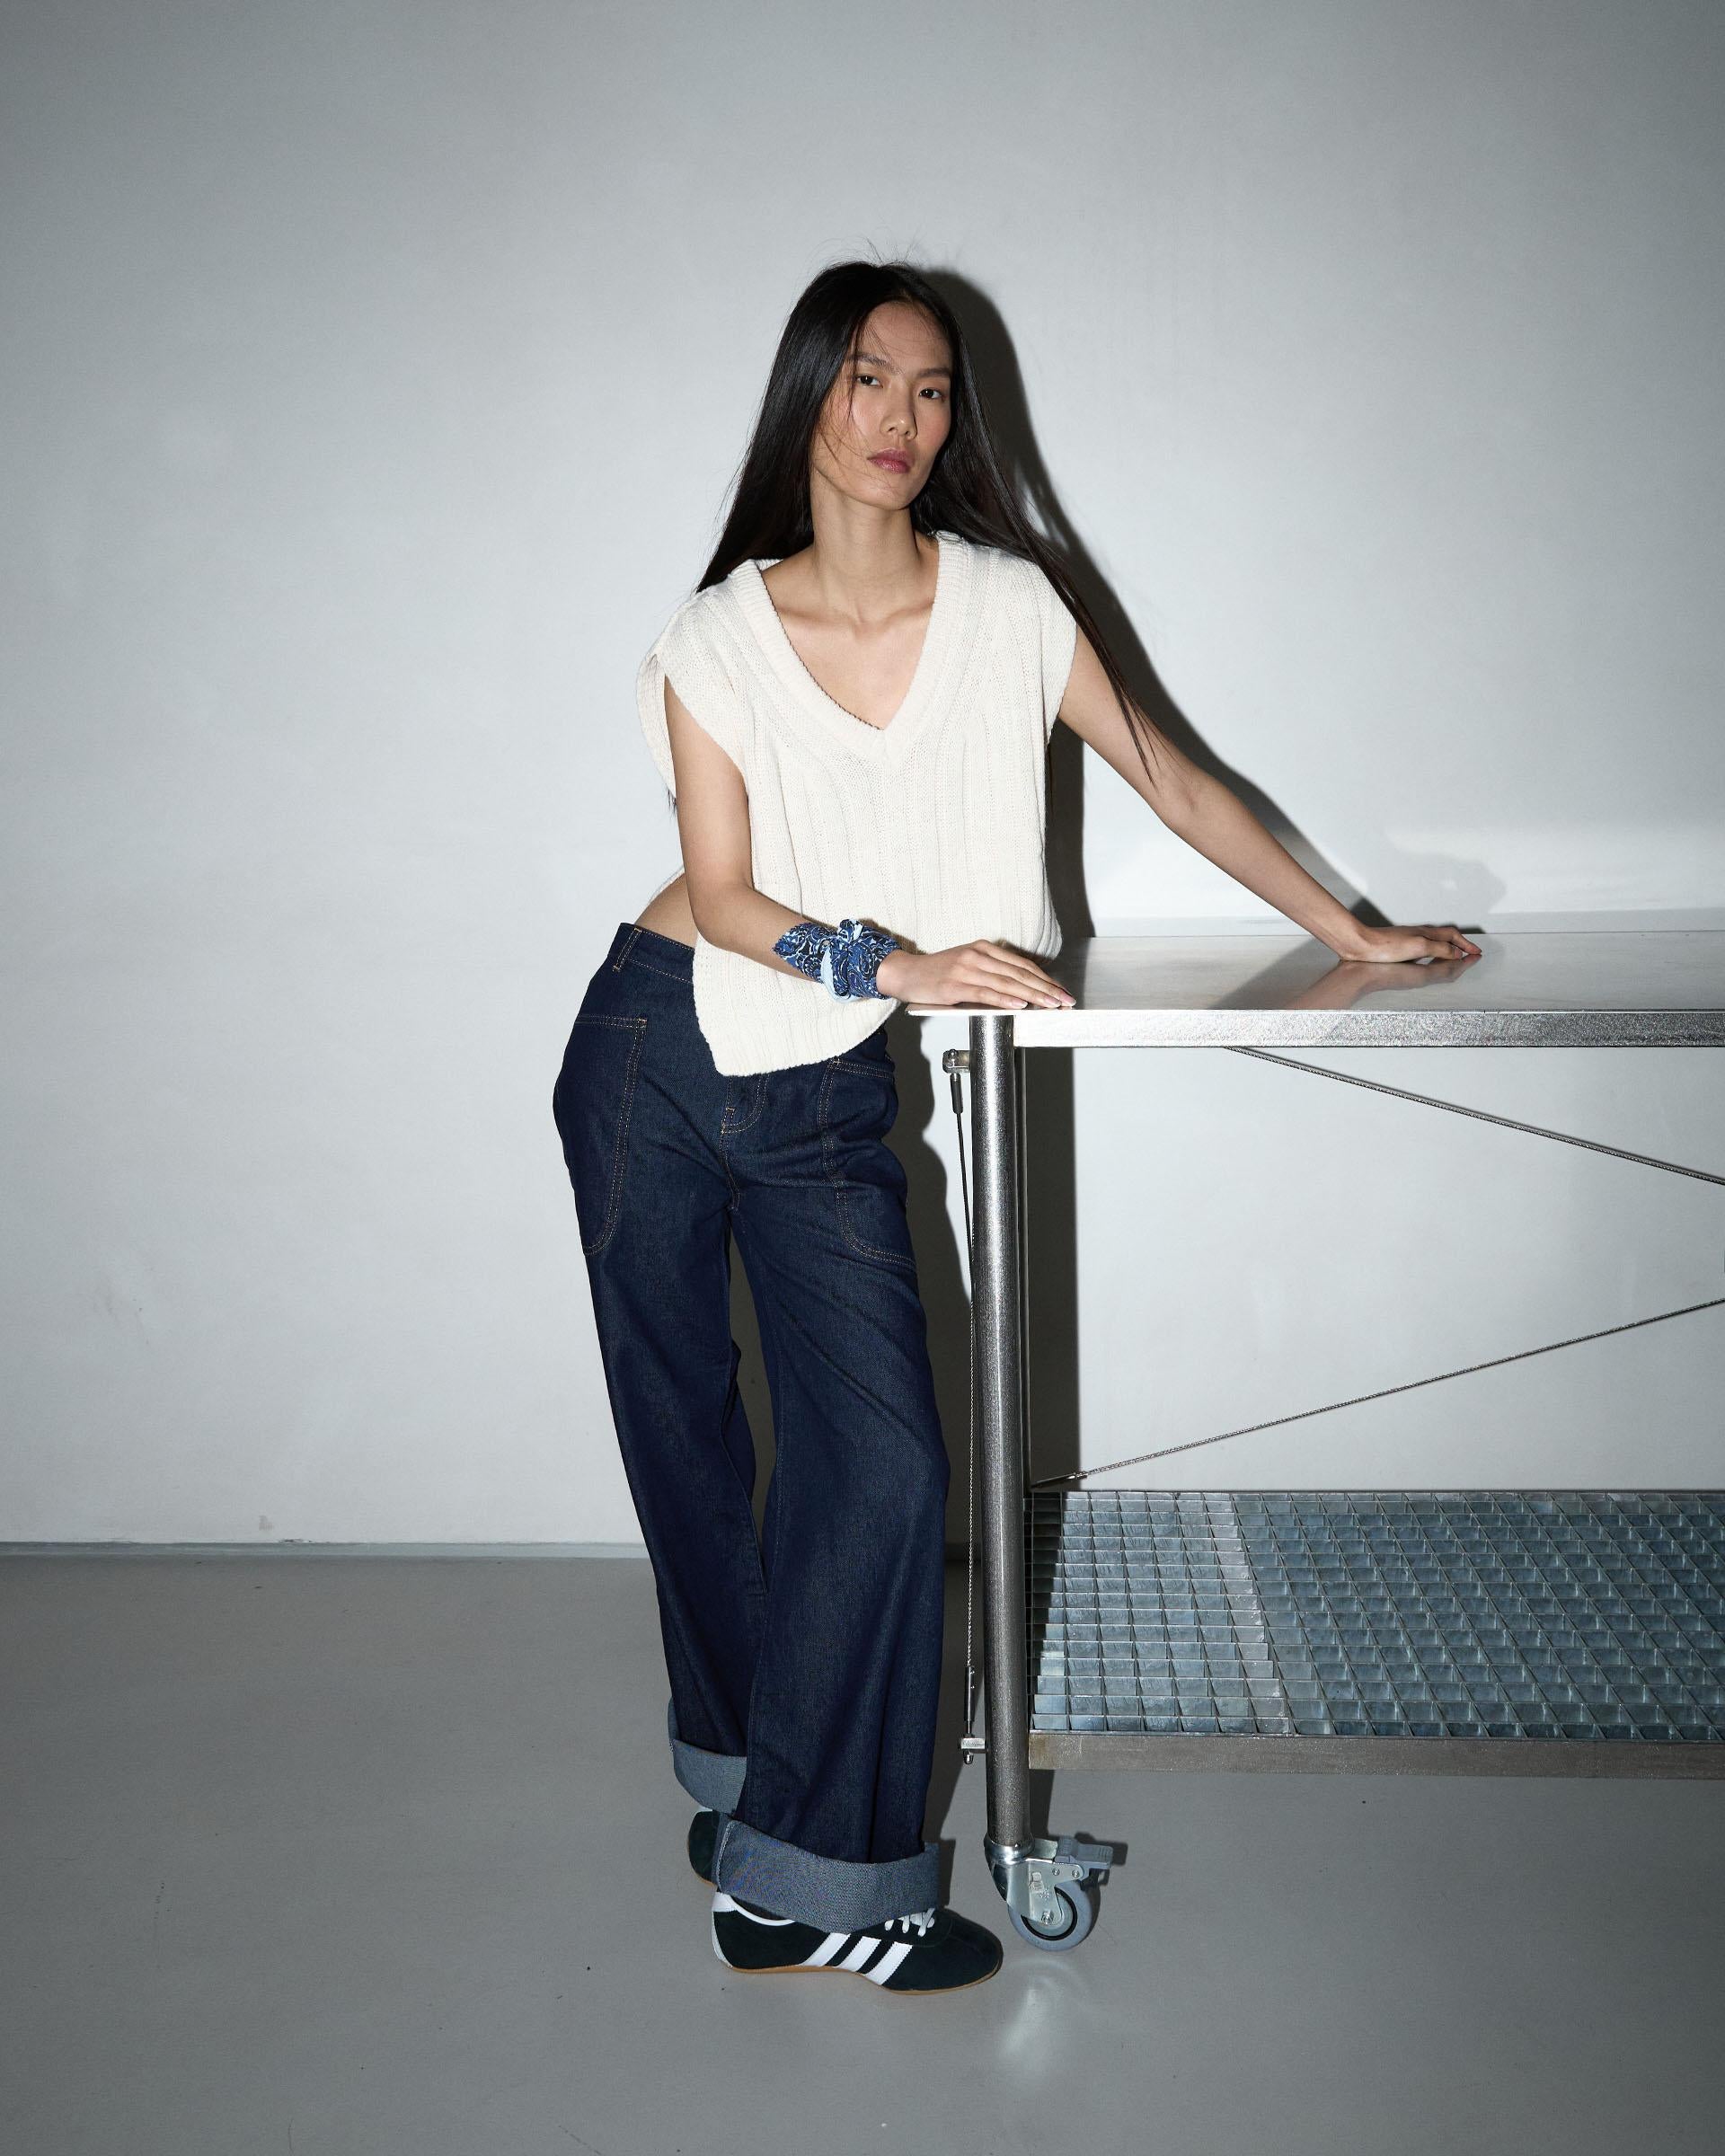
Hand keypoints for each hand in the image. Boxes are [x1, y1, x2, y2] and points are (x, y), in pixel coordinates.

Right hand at [876, 940, 1076, 1008]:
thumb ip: (992, 971)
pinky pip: (986, 993)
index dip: (1045, 978)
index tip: (1061, 991)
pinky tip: (1021, 1005)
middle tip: (1065, 1000)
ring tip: (1051, 1005)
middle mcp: (977, 955)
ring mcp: (966, 969)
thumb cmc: (937, 973)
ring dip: (1033, 996)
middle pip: (1020, 973)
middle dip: (1046, 989)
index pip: (1022, 965)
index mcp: (983, 948)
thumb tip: (1021, 989)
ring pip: (1007, 983)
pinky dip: (1005, 999)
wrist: (905, 973)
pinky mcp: (955, 986)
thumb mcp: (967, 964)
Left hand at [1332, 922, 1482, 963]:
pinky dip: (1435, 951)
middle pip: (1446, 937)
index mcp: (1427, 934)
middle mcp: (1420, 934)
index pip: (1453, 937)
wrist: (1361, 945)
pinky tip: (1429, 957)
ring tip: (1456, 955)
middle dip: (1460, 944)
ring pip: (1436, 941)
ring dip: (1449, 947)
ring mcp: (1410, 939)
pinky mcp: (1400, 945)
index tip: (1477, 953)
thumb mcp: (1419, 947)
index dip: (1466, 945)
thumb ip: (1440, 949)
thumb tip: (1457, 952)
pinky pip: (1425, 946)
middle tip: (1471, 953)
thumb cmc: (1386, 946)